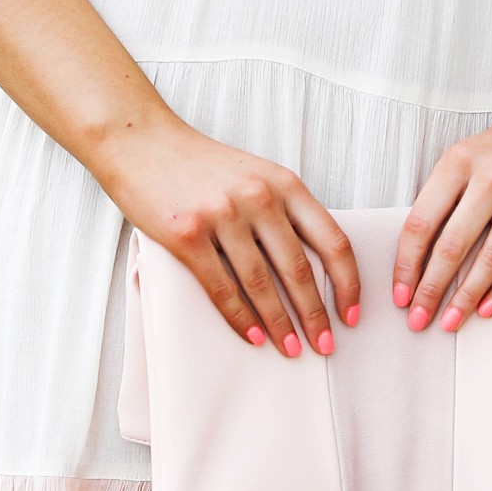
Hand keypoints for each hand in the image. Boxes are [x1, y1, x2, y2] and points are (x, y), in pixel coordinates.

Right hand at [105, 118, 359, 355]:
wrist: (140, 141)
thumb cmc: (198, 163)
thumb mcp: (256, 174)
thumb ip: (283, 210)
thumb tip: (310, 266)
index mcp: (285, 184)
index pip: (333, 241)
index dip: (348, 283)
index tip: (351, 313)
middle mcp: (258, 198)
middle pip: (299, 269)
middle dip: (315, 315)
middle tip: (324, 345)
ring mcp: (222, 216)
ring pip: (262, 284)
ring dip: (280, 324)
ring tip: (292, 349)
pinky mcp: (187, 234)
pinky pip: (221, 287)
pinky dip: (240, 318)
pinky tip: (254, 336)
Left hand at [393, 106, 491, 330]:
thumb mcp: (465, 157)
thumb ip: (442, 197)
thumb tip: (415, 258)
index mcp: (459, 160)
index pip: (422, 222)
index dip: (407, 264)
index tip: (401, 295)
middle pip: (452, 244)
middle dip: (431, 289)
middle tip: (419, 319)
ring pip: (491, 257)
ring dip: (467, 297)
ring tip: (451, 320)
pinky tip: (488, 307)